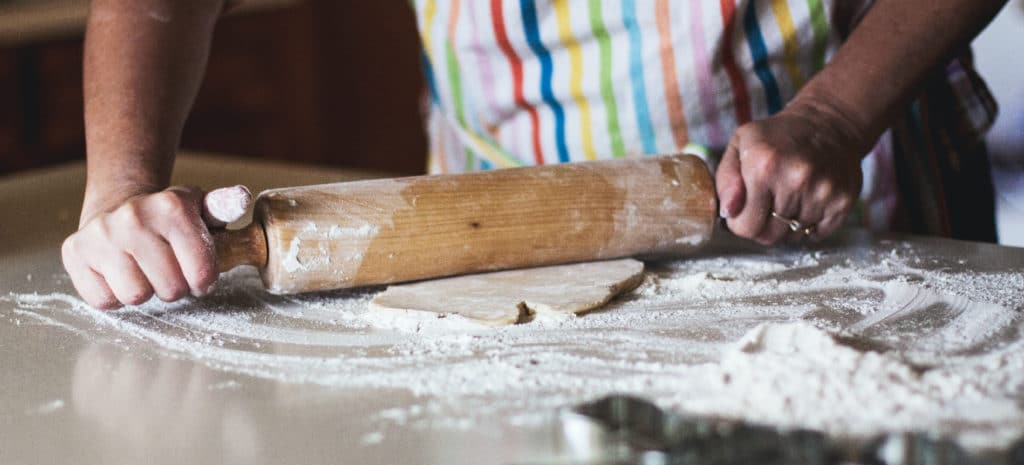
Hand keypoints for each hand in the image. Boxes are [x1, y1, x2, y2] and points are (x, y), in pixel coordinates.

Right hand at [61, 185, 251, 308]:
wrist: (118, 206)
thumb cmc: (169, 219)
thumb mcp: (202, 209)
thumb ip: (225, 206)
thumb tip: (242, 197)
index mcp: (172, 206)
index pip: (201, 273)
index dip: (204, 281)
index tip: (199, 275)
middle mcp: (134, 217)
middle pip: (170, 289)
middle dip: (175, 286)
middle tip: (169, 270)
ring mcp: (101, 235)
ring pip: (136, 296)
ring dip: (145, 290)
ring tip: (145, 270)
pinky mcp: (75, 252)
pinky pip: (104, 299)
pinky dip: (115, 294)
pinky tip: (120, 272)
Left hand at [715, 100, 868, 244]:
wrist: (828, 123)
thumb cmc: (776, 137)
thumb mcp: (739, 145)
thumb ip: (725, 180)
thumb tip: (728, 212)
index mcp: (764, 167)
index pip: (745, 227)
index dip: (741, 222)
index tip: (746, 210)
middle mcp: (795, 180)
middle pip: (769, 236)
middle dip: (763, 226)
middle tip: (767, 205)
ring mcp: (822, 192)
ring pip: (793, 236)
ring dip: (787, 224)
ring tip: (790, 197)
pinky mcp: (842, 201)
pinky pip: (817, 234)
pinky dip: (810, 225)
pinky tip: (808, 200)